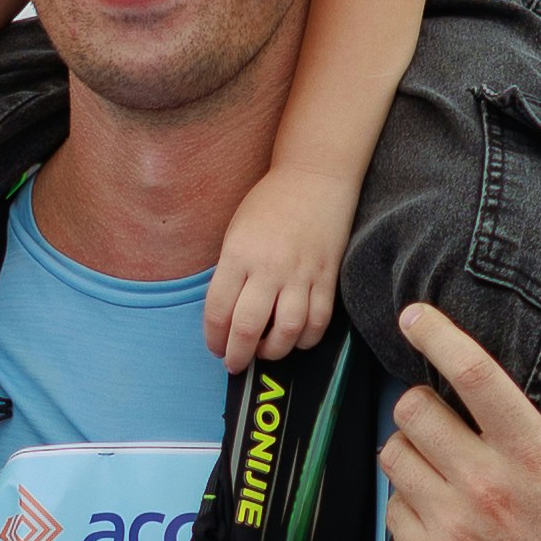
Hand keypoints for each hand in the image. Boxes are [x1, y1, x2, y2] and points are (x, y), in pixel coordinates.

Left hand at [202, 164, 354, 370]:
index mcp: (238, 254)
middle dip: (237, 355)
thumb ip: (230, 272)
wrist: (315, 178)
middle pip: (248, 328)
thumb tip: (226, 315)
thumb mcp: (236, 231)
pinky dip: (306, 339)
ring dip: (273, 351)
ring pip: (287, 331)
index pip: (218, 310)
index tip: (215, 347)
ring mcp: (301, 273)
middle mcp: (269, 267)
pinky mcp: (327, 277)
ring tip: (264, 351)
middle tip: (235, 362)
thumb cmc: (269, 203)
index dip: (214, 338)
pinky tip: (295, 338)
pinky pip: (319, 322)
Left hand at [378, 303, 540, 540]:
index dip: (435, 333)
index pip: (471, 372)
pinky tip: (436, 511)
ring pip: (394, 455)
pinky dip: (408, 503)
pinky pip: (393, 510)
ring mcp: (454, 526)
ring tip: (435, 464)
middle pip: (412, 409)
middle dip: (420, 403)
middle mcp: (488, 483)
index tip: (413, 315)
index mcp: (535, 453)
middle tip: (436, 415)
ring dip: (409, 451)